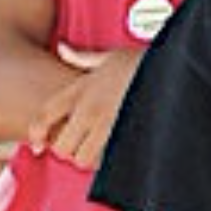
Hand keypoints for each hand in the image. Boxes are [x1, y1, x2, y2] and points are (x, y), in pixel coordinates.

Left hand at [27, 45, 140, 169]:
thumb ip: (82, 57)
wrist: (174, 70)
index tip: (38, 144)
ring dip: (88, 158)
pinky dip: (107, 161)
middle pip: (61, 145)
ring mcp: (108, 126)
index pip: (43, 116)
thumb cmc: (143, 62)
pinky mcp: (126, 138)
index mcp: (80, 90)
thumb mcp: (110, 56)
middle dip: (68, 150)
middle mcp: (90, 110)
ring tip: (98, 150)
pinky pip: (106, 162)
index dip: (36, 134)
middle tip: (79, 145)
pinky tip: (116, 151)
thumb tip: (61, 48)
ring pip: (83, 158)